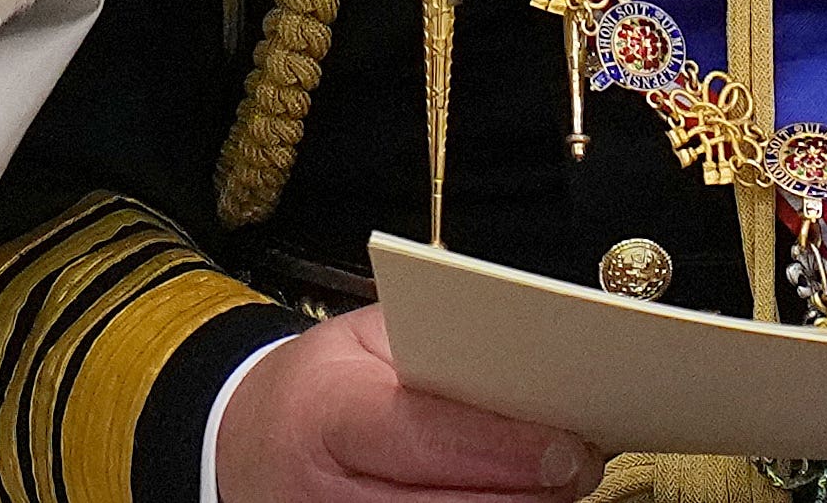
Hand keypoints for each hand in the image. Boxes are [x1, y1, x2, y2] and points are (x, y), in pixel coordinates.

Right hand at [216, 308, 602, 502]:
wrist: (247, 444)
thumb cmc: (319, 387)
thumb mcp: (366, 340)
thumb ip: (444, 350)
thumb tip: (538, 372)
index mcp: (325, 414)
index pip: (425, 436)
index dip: (503, 446)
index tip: (568, 444)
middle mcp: (324, 496)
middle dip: (530, 491)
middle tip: (580, 464)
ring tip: (553, 484)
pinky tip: (512, 500)